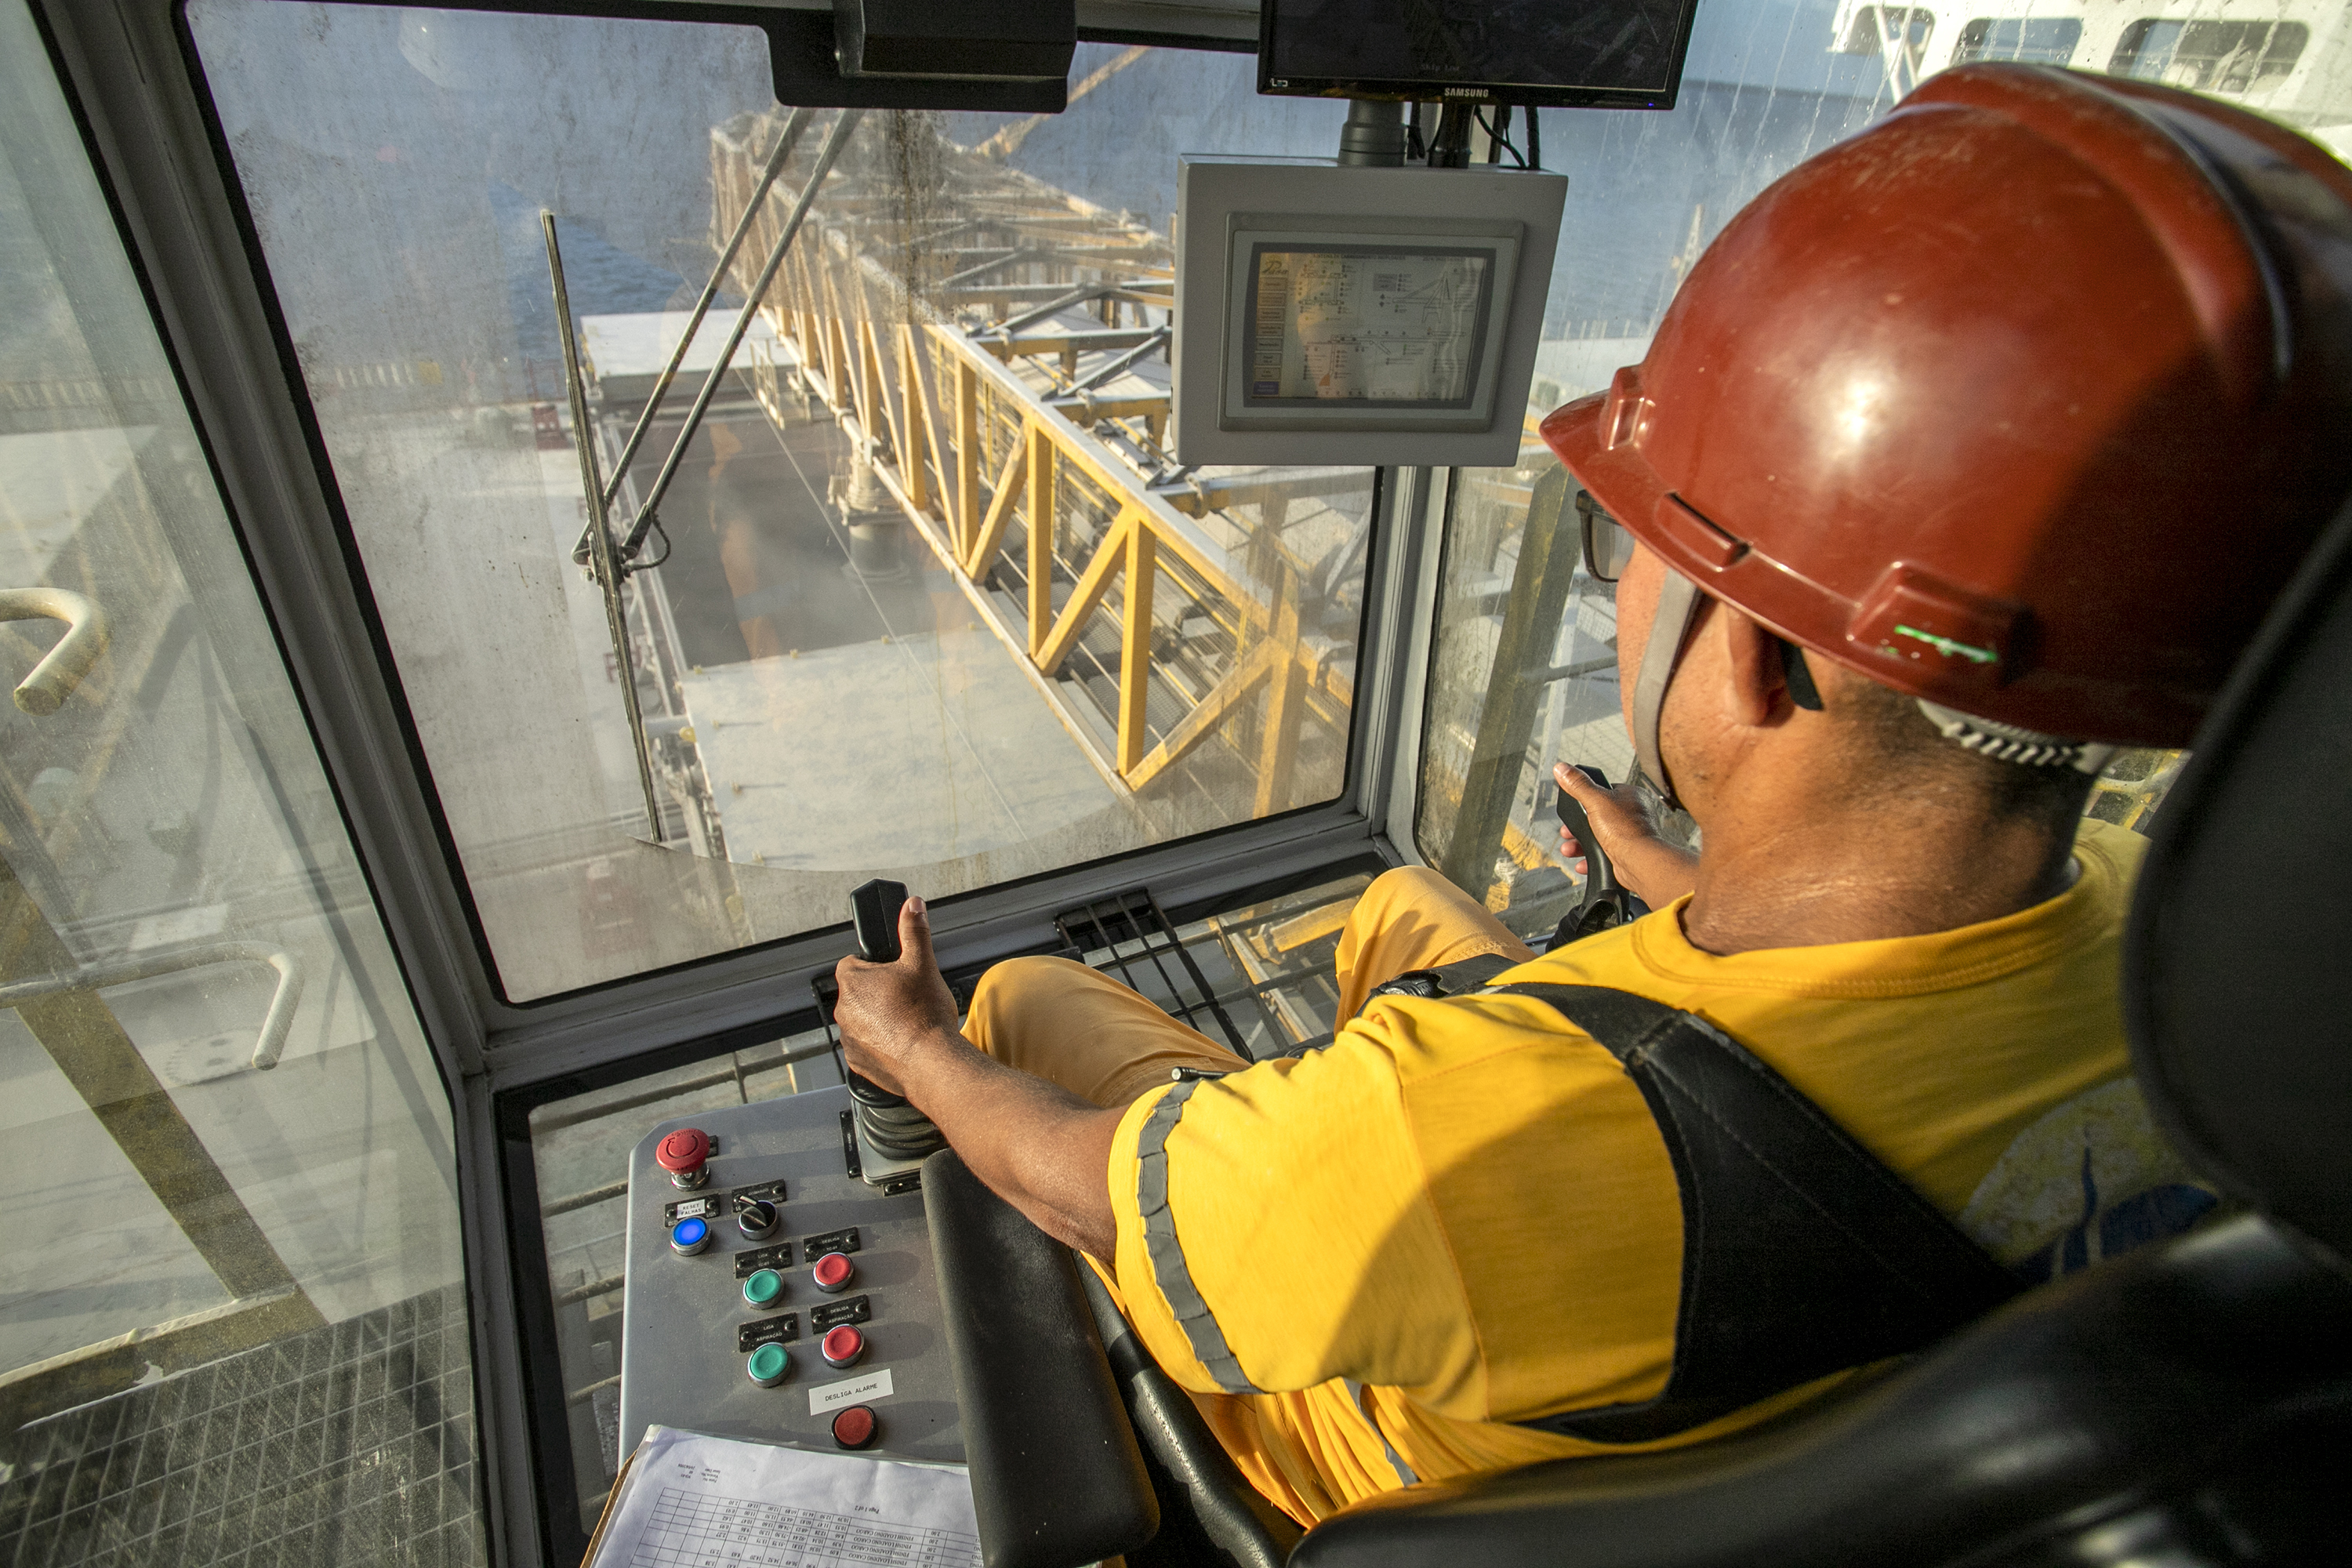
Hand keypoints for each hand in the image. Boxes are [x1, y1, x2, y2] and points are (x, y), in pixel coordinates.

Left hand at [833, 895, 962, 1098]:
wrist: (931, 1062)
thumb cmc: (924, 1015)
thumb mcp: (923, 963)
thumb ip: (914, 931)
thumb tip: (912, 906)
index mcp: (852, 981)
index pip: (853, 962)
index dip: (875, 966)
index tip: (893, 973)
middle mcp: (843, 1009)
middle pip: (859, 992)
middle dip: (878, 994)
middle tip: (906, 998)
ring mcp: (848, 1038)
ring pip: (862, 1020)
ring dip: (878, 1020)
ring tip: (908, 1022)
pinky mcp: (858, 1061)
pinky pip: (866, 1046)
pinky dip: (881, 1044)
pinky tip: (904, 1042)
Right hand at [1554, 762, 1700, 906]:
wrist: (1639, 863)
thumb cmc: (1626, 831)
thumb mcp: (1596, 801)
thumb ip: (1578, 784)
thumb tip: (1562, 768)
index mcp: (1631, 796)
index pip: (1604, 792)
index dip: (1585, 800)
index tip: (1573, 808)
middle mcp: (1634, 815)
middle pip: (1598, 817)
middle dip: (1578, 827)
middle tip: (1567, 831)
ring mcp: (1631, 836)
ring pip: (1599, 837)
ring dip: (1580, 844)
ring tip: (1569, 848)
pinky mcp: (1628, 854)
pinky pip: (1605, 854)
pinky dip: (1591, 858)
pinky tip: (1582, 862)